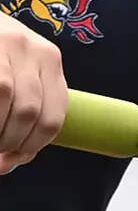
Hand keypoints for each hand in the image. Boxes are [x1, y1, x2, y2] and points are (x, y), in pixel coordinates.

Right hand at [0, 19, 66, 175]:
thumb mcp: (16, 71)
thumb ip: (20, 110)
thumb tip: (8, 164)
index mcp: (50, 60)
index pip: (55, 115)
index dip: (35, 145)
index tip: (15, 157)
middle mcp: (36, 51)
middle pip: (31, 113)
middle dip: (12, 142)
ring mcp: (11, 45)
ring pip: (10, 102)